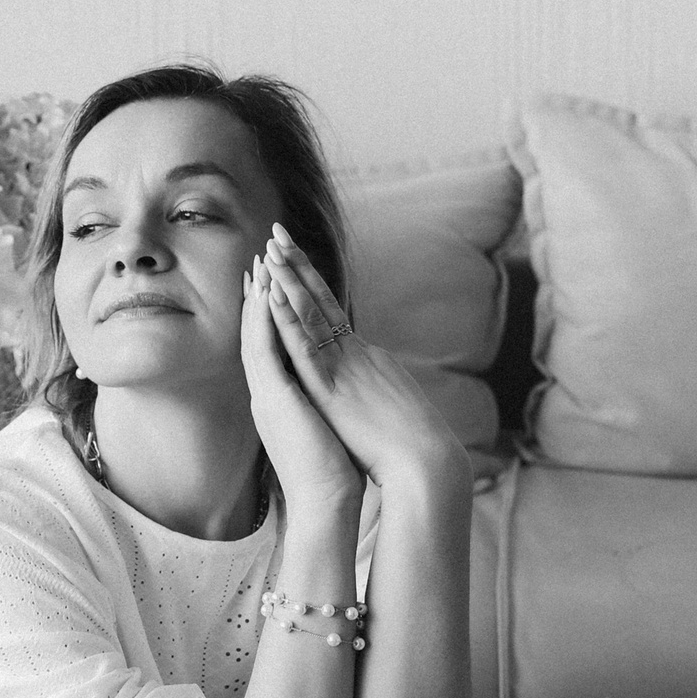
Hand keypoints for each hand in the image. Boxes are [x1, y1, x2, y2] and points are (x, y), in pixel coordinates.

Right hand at [239, 262, 362, 519]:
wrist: (326, 503)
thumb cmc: (333, 473)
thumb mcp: (324, 430)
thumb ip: (322, 409)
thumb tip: (335, 398)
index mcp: (281, 401)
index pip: (270, 349)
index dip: (268, 318)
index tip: (270, 286)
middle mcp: (268, 394)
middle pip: (258, 337)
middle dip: (258, 299)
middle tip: (258, 262)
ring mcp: (268, 396)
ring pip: (257, 338)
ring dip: (258, 300)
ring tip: (260, 265)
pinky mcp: (276, 400)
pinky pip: (266, 351)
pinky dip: (266, 321)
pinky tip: (268, 293)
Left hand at [261, 227, 472, 495]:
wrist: (426, 465)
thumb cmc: (413, 447)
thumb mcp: (391, 407)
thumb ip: (376, 390)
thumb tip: (372, 388)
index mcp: (366, 360)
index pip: (333, 315)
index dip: (313, 285)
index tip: (295, 259)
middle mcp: (355, 353)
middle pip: (321, 301)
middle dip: (298, 266)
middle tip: (278, 232)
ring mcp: (344, 365)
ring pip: (311, 314)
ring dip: (289, 280)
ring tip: (270, 248)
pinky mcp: (332, 385)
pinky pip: (305, 344)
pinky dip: (288, 318)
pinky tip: (272, 295)